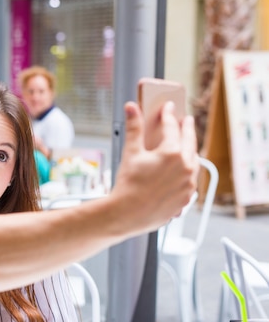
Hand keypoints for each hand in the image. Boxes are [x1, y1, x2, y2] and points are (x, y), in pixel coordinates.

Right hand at [111, 101, 197, 231]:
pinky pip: (191, 181)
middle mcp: (186, 168)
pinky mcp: (186, 198)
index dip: (169, 115)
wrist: (127, 214)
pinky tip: (181, 171)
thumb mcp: (131, 153)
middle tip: (185, 120)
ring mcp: (188, 184)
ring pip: (194, 162)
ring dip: (190, 151)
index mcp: (173, 153)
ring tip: (186, 145)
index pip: (172, 128)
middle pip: (190, 142)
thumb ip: (134, 128)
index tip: (168, 108)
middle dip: (187, 129)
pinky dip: (188, 172)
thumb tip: (131, 108)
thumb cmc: (128, 185)